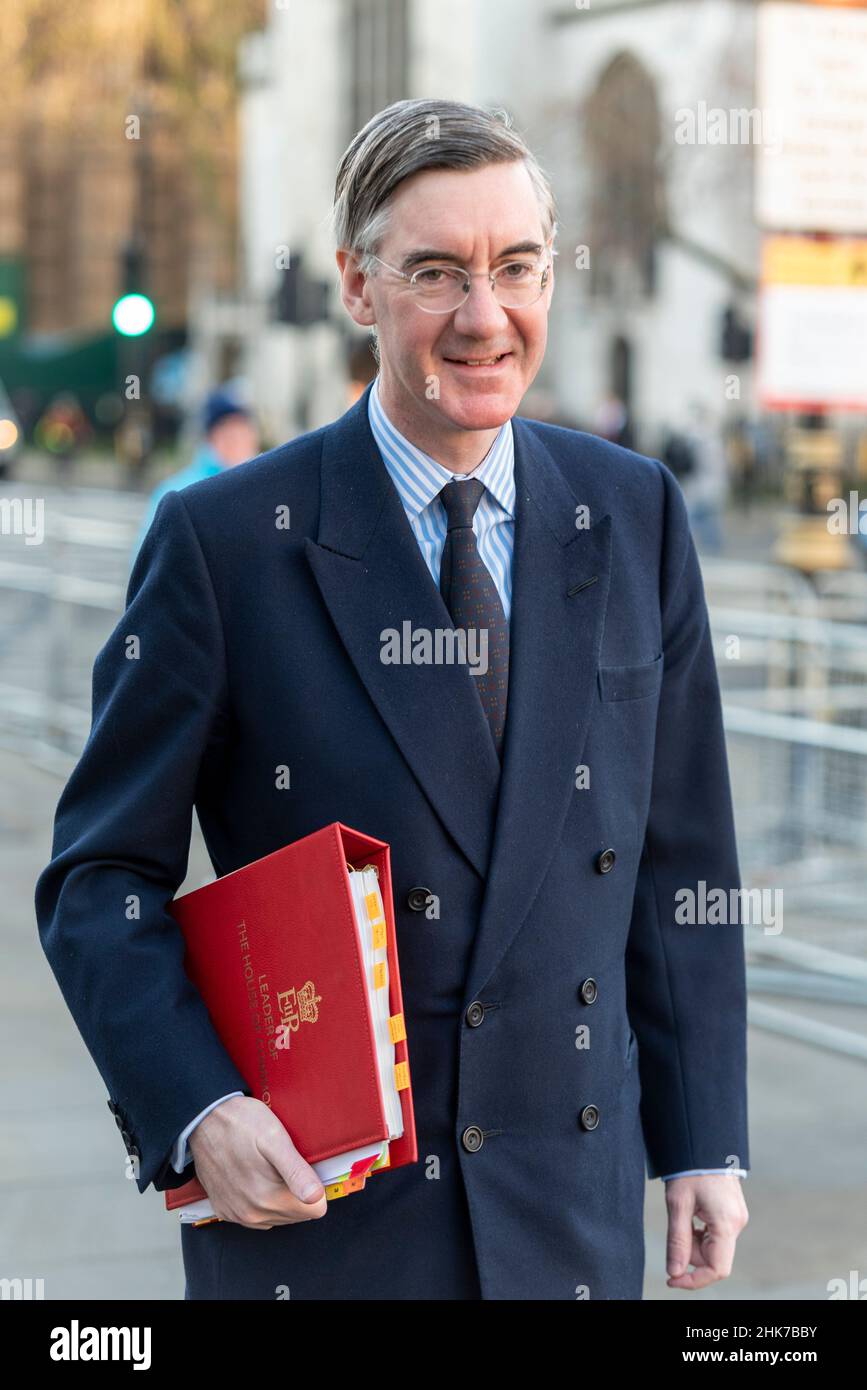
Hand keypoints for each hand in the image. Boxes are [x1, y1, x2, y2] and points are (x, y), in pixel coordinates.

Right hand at [188, 1095, 327, 1228]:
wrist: (203, 1119)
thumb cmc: (240, 1123)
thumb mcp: (275, 1139)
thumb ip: (296, 1171)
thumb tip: (317, 1197)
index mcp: (269, 1197)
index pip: (315, 1210)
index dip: (315, 1186)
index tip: (303, 1166)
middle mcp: (252, 1214)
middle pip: (297, 1214)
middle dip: (297, 1191)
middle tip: (283, 1162)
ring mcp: (237, 1215)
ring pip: (278, 1216)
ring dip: (279, 1196)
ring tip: (268, 1167)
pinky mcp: (225, 1210)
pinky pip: (256, 1216)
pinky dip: (260, 1199)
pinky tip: (254, 1176)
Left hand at [665, 1174, 748, 1289]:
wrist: (704, 1142)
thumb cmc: (690, 1168)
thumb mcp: (678, 1204)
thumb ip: (678, 1241)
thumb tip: (675, 1272)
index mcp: (726, 1224)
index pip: (717, 1269)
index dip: (694, 1280)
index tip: (672, 1279)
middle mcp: (737, 1224)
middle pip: (712, 1258)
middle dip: (690, 1252)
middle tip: (676, 1224)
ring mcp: (737, 1218)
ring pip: (713, 1247)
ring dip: (694, 1240)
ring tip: (684, 1212)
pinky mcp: (733, 1213)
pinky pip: (716, 1235)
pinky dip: (700, 1232)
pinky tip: (692, 1212)